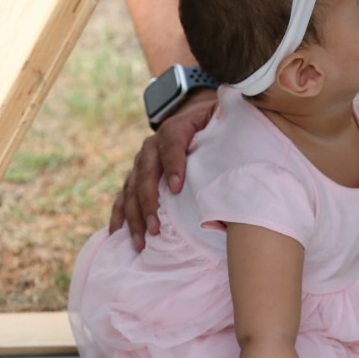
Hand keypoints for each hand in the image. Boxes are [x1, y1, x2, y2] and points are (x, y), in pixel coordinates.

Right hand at [108, 89, 215, 248]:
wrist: (196, 116)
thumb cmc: (216, 125)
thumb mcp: (223, 122)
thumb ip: (229, 135)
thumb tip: (240, 160)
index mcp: (175, 128)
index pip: (172, 143)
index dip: (173, 165)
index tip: (176, 188)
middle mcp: (152, 146)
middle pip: (146, 172)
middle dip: (149, 201)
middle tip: (155, 227)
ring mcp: (141, 162)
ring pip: (131, 188)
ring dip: (134, 216)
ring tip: (141, 241)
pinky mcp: (135, 177)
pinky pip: (123, 197)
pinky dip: (119, 216)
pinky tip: (118, 236)